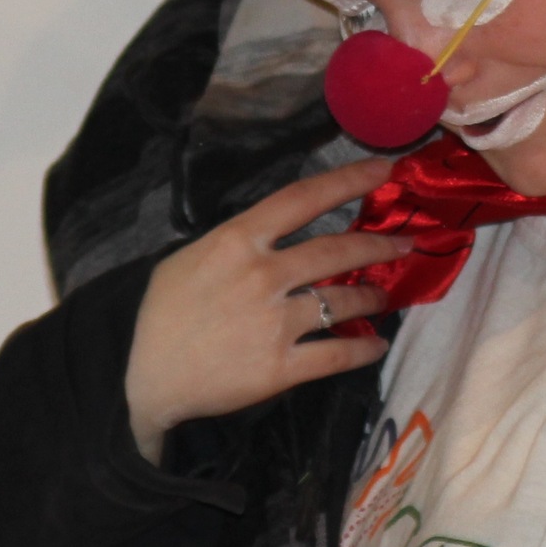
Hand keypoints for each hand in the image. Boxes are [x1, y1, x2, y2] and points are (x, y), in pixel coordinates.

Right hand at [124, 158, 409, 462]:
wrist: (139, 376)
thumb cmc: (159, 314)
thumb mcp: (190, 259)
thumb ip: (237, 243)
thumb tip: (274, 233)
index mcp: (238, 241)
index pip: (304, 198)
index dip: (349, 180)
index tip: (386, 170)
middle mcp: (264, 276)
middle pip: (338, 251)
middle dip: (379, 245)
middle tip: (406, 243)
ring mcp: (275, 323)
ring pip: (345, 303)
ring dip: (372, 298)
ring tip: (384, 298)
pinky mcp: (281, 367)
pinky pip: (337, 353)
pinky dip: (364, 348)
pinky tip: (376, 344)